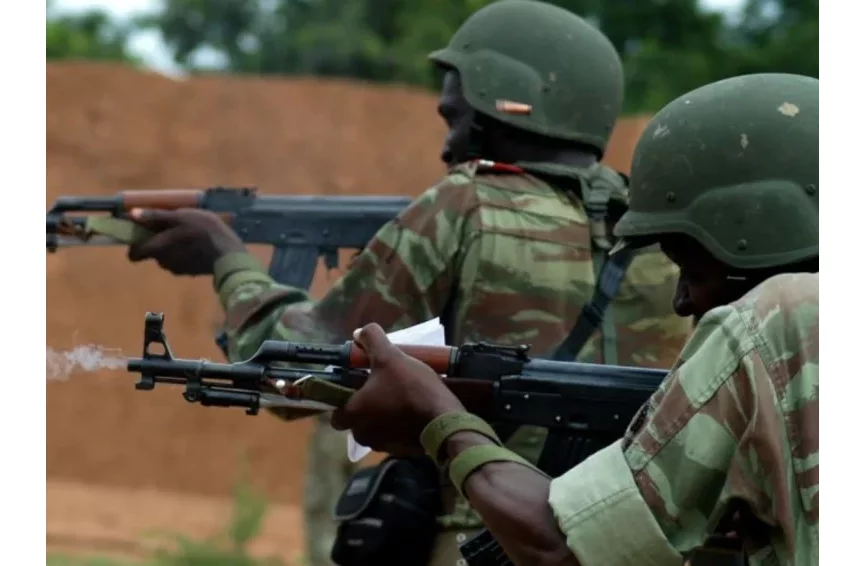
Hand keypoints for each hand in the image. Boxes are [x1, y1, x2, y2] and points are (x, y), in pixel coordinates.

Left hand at [127, 208, 245, 274]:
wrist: (229, 254)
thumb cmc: (204, 231)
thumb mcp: (180, 217)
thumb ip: (155, 217)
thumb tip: (131, 215)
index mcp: (158, 248)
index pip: (134, 253)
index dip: (136, 242)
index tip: (144, 232)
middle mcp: (164, 262)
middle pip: (152, 253)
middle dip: (159, 242)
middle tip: (173, 229)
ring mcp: (178, 269)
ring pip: (167, 257)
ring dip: (173, 247)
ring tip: (189, 235)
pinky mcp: (191, 272)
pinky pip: (181, 262)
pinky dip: (185, 254)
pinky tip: (198, 245)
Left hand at [331, 323, 465, 455]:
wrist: (444, 419)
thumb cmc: (411, 389)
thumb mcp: (390, 356)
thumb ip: (371, 340)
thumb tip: (359, 333)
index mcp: (353, 414)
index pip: (336, 414)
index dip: (345, 399)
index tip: (359, 386)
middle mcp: (363, 435)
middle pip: (358, 420)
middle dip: (369, 406)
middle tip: (385, 387)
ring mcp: (383, 446)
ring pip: (377, 428)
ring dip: (385, 416)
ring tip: (402, 397)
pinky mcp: (402, 450)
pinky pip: (395, 437)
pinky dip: (400, 426)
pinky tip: (414, 411)